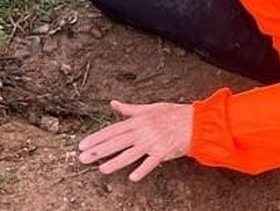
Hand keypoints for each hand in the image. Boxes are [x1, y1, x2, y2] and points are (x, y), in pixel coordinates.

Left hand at [76, 100, 192, 181]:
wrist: (196, 122)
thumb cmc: (175, 114)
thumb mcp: (151, 107)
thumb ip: (130, 108)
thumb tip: (113, 103)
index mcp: (139, 120)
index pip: (113, 130)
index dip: (97, 137)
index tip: (84, 144)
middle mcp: (143, 131)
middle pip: (117, 142)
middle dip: (98, 151)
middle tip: (83, 158)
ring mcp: (153, 142)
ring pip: (130, 154)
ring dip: (114, 162)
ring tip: (101, 168)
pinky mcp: (163, 152)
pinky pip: (150, 163)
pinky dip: (141, 170)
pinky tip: (132, 177)